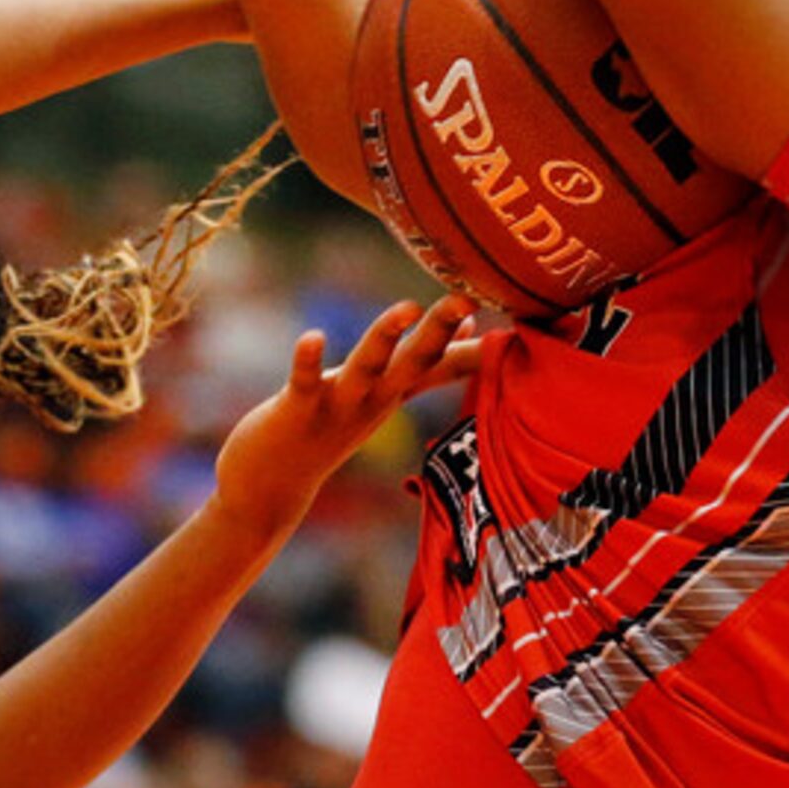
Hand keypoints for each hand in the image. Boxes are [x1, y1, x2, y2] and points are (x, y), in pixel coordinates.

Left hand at [212, 297, 481, 534]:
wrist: (271, 490)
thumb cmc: (326, 429)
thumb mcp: (381, 396)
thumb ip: (423, 366)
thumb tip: (465, 326)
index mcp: (392, 395)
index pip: (445, 368)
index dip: (478, 347)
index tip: (517, 321)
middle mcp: (373, 402)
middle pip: (416, 362)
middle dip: (439, 330)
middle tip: (466, 297)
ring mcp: (337, 407)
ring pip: (368, 368)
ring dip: (385, 338)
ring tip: (407, 307)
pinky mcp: (297, 410)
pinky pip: (305, 382)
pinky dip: (309, 360)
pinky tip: (312, 336)